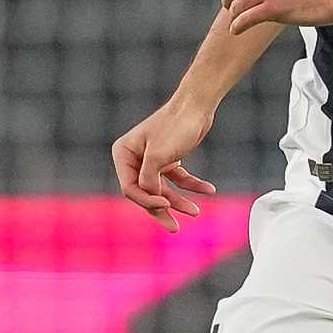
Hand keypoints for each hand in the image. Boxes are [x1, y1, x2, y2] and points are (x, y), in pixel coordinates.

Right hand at [112, 101, 216, 233]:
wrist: (197, 105)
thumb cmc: (175, 125)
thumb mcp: (158, 155)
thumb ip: (149, 179)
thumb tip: (150, 198)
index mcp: (124, 154)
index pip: (130, 188)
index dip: (147, 201)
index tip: (167, 205)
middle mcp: (135, 158)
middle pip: (146, 193)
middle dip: (162, 210)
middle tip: (174, 228)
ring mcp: (153, 160)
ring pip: (164, 190)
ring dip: (180, 201)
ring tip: (196, 212)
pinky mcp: (170, 159)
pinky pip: (180, 180)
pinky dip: (193, 186)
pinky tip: (208, 191)